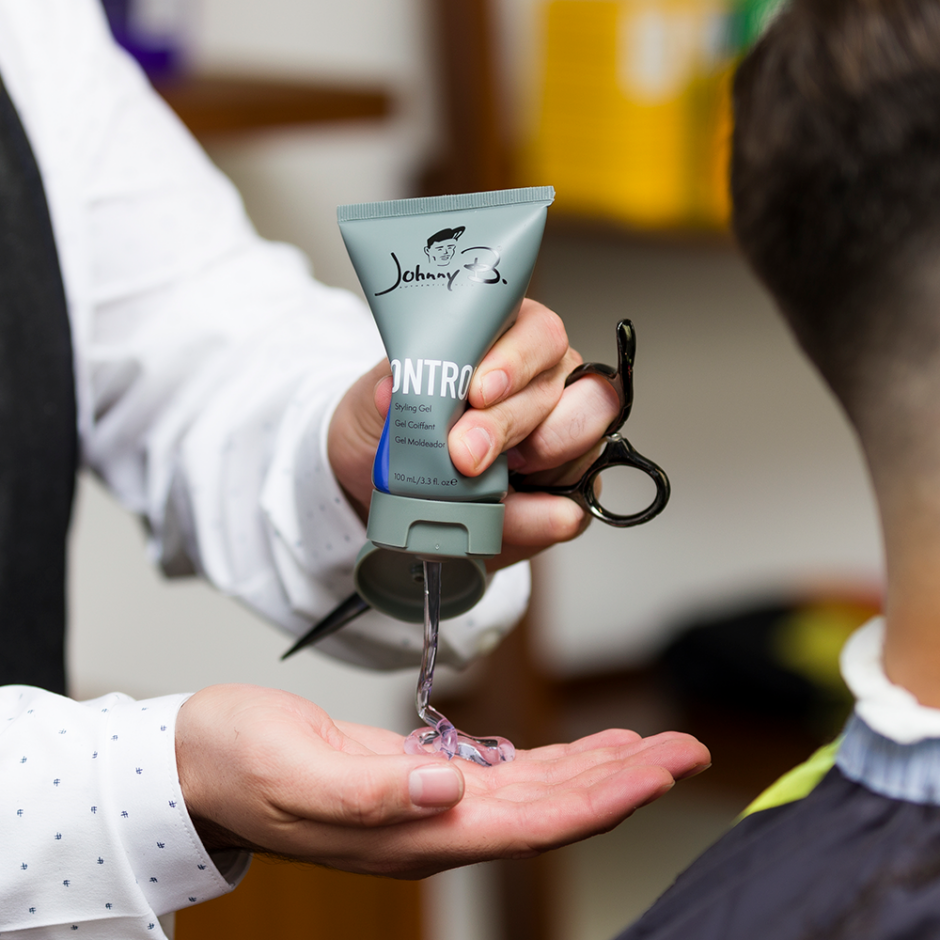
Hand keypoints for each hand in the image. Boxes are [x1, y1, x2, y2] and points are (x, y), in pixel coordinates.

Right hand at [176, 685, 709, 878]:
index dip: (604, 798)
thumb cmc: (242, 760)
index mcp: (415, 830)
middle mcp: (435, 824)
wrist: (206, 758)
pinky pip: (504, 773)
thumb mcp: (296, 768)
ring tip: (652, 746)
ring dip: (599, 768)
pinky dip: (551, 759)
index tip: (662, 770)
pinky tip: (579, 750)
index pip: (534, 821)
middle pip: (553, 808)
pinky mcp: (419, 775)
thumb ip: (373, 791)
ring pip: (537, 791)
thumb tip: (449, 790)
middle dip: (625, 779)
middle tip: (687, 749)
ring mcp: (429, 803)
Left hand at [327, 299, 620, 568]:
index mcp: (508, 341)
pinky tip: (508, 517)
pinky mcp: (561, 495)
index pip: (539, 334)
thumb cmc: (391, 429)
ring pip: (584, 441)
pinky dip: (541, 517)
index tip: (477, 390)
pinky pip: (570, 507)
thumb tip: (394, 388)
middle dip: (511, 422)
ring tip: (488, 482)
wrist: (380, 489)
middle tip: (464, 452)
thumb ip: (390, 391)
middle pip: (568, 386)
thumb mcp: (373, 403)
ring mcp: (561, 440)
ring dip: (539, 460)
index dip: (516, 359)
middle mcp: (546, 384)